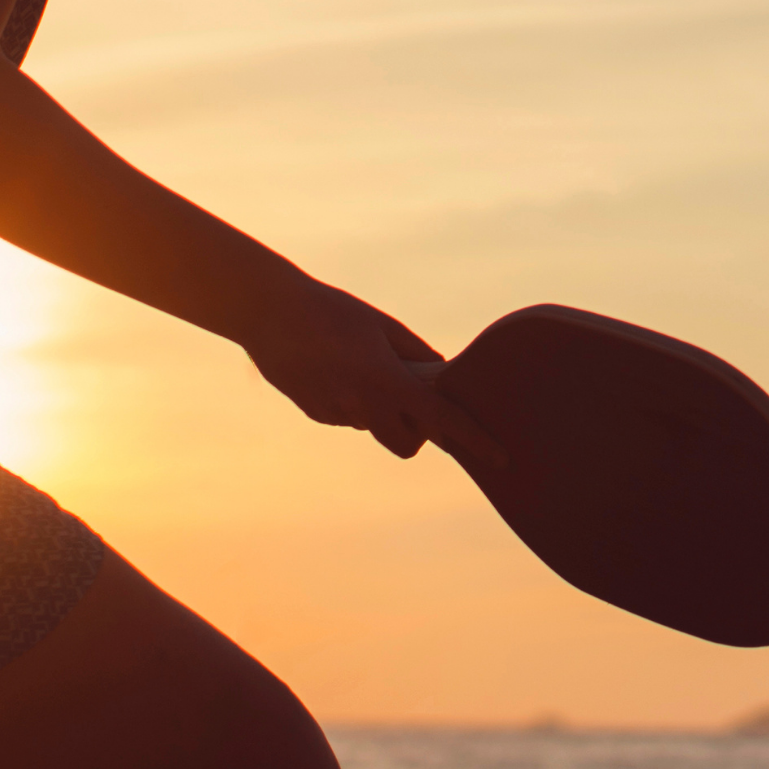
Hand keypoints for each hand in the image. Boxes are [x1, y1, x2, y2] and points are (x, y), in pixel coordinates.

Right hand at [241, 276, 503, 469]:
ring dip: (381, 411)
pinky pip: (347, 416)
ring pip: (373, 427)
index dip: (474, 440)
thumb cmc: (333, 311)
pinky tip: (336, 369)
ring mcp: (335, 413)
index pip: (441, 421)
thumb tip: (442, 376)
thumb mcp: (383, 326)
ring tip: (364, 368)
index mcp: (386, 382)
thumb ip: (416, 355)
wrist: (268, 312)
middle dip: (419, 433)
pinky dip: (353, 401)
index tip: (500, 458)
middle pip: (407, 445)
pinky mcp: (315, 412)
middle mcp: (361, 406)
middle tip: (414, 400)